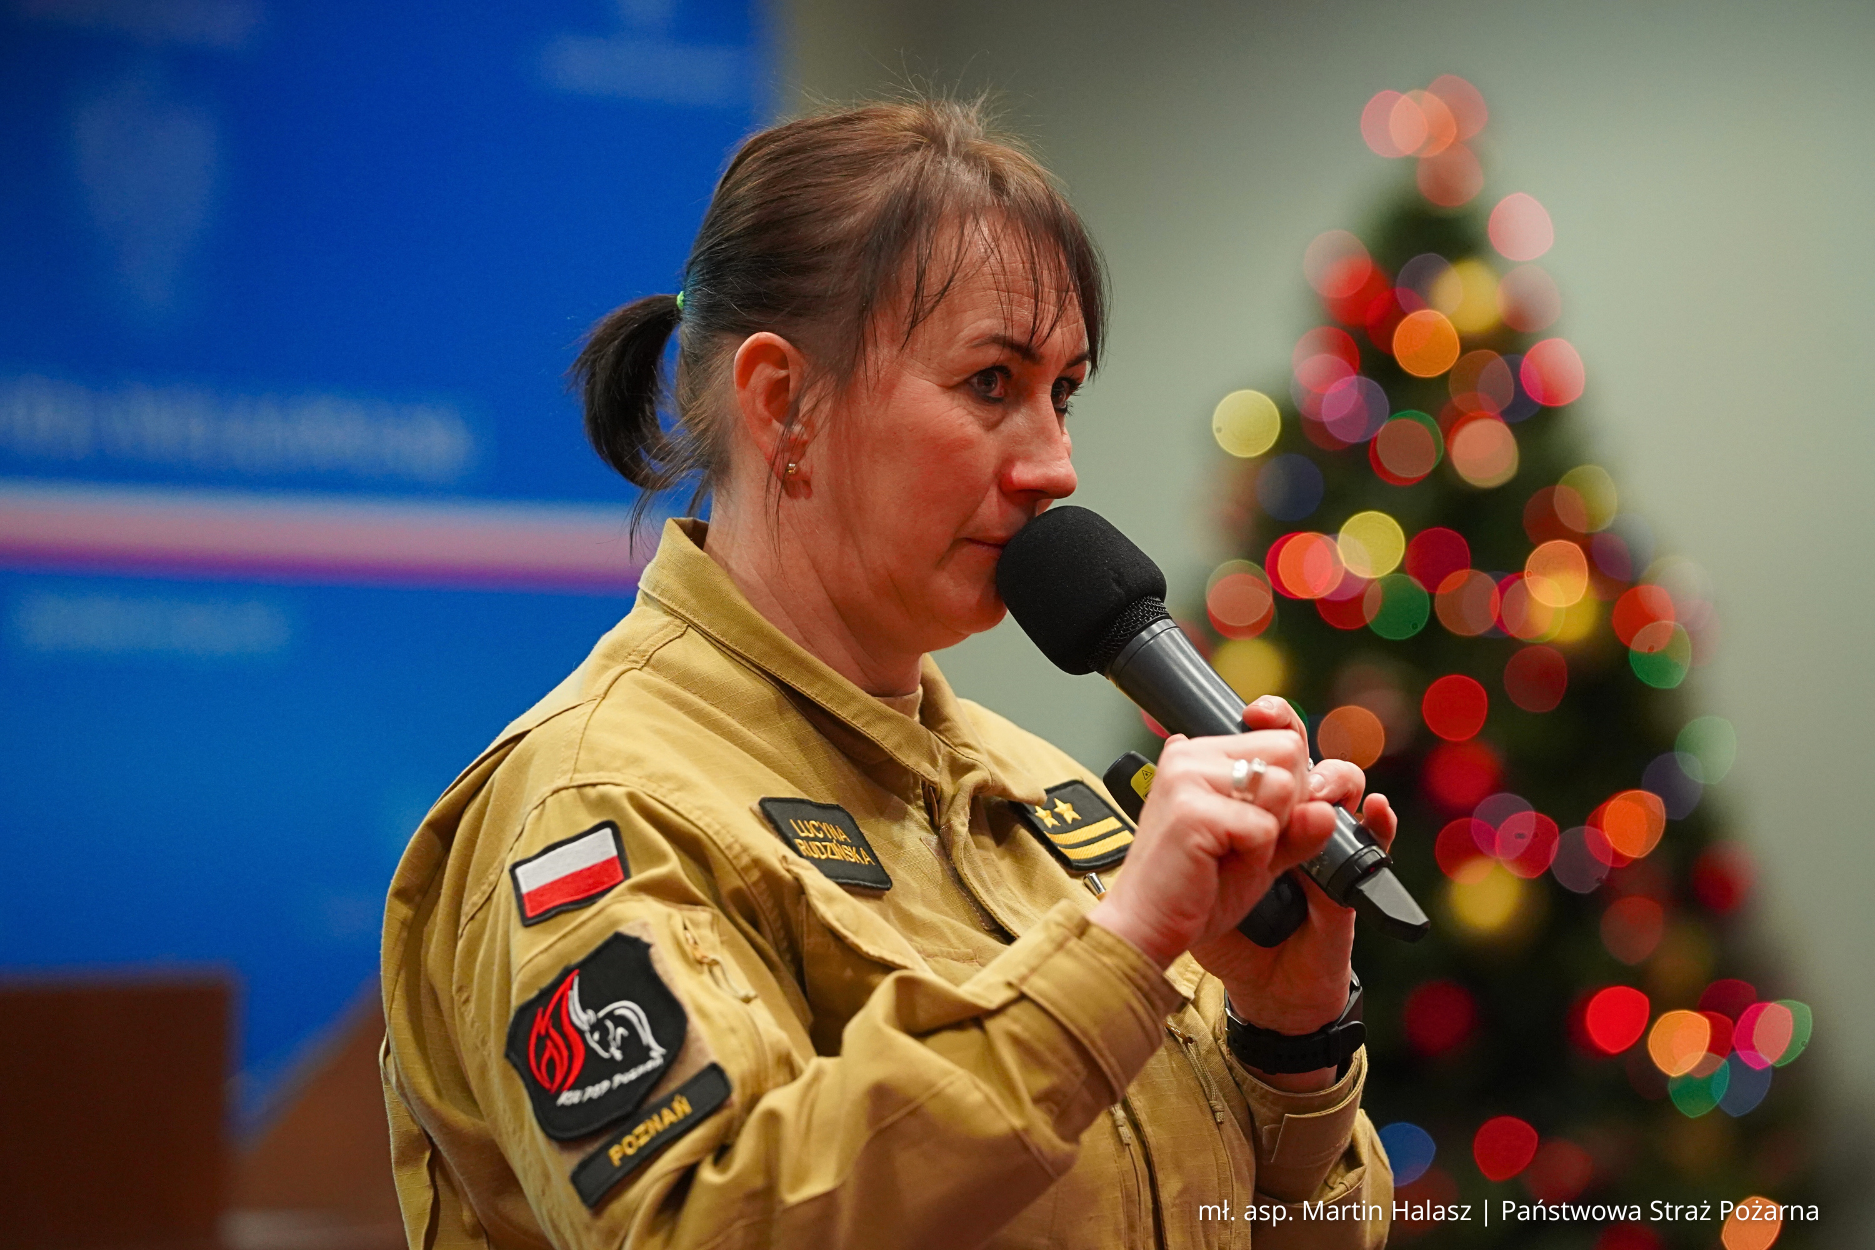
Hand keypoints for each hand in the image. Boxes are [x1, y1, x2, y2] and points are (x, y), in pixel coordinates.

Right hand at [1088, 726, 1319, 972]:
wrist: (1146, 928)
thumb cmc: (1193, 891)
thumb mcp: (1259, 854)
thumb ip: (1296, 828)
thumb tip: (1326, 809)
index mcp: (1202, 755)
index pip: (1283, 739)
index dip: (1293, 785)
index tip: (1265, 820)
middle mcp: (1190, 753)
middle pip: (1289, 752)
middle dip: (1286, 805)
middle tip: (1244, 841)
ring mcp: (1187, 776)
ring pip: (1282, 785)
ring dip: (1270, 833)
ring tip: (1229, 854)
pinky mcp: (1191, 810)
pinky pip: (1263, 826)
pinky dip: (1254, 857)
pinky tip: (1217, 867)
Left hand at [1189, 699, 1399, 1070]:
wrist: (1262, 990)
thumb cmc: (1230, 932)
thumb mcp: (1207, 869)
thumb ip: (1204, 819)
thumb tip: (1179, 744)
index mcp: (1259, 811)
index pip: (1273, 748)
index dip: (1270, 723)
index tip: (1255, 713)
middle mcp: (1296, 820)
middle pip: (1311, 757)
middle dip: (1297, 751)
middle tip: (1282, 760)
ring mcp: (1328, 847)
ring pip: (1346, 788)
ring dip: (1333, 780)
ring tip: (1316, 790)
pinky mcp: (1352, 881)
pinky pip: (1377, 844)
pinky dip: (1378, 825)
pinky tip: (1373, 813)